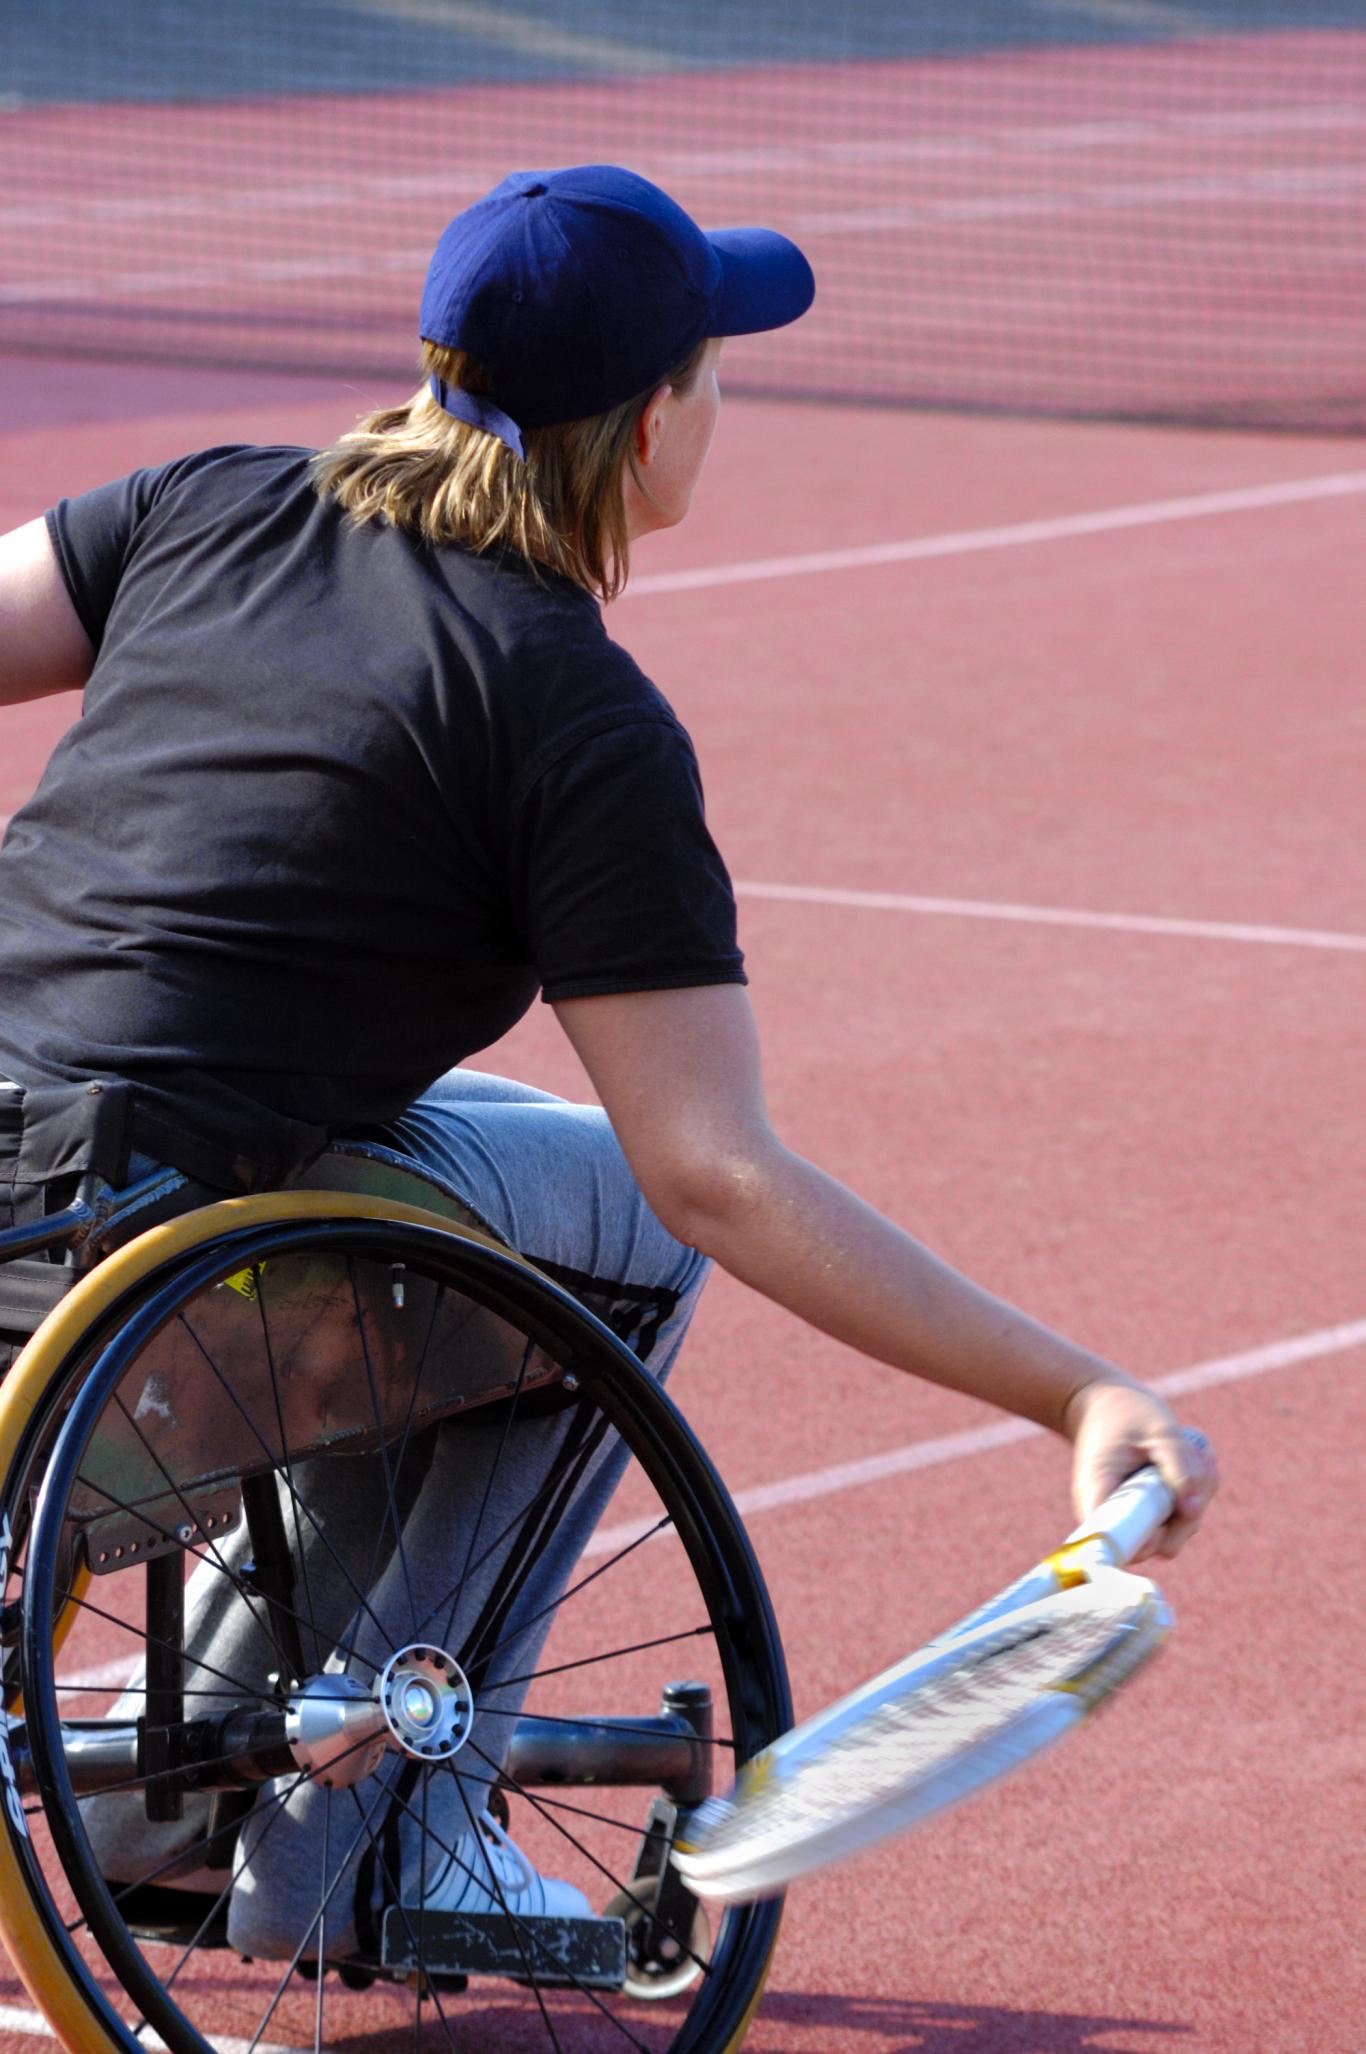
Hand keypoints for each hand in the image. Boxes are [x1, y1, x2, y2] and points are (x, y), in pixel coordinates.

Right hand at [1063, 1378, 1218, 1558]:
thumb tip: (1194, 1511)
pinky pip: (1183, 1513)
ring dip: (1197, 1493)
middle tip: (1196, 1465)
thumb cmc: (1127, 1413)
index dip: (1150, 1538)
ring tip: (1193, 1450)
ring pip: (1178, 1529)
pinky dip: (1196, 1487)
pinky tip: (1193, 1454)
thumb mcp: (1159, 1430)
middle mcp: (1113, 1514)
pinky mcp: (1152, 1510)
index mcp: (1099, 1494)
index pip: (1119, 1542)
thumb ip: (1180, 1468)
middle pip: (1157, 1544)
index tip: (1171, 1507)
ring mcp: (1134, 1515)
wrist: (1106, 1403)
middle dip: (1187, 1511)